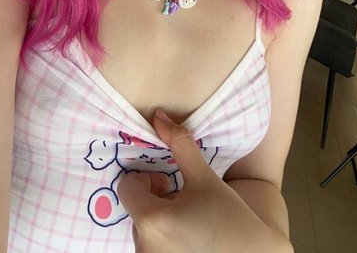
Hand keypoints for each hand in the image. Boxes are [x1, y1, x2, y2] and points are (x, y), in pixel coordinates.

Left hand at [117, 109, 248, 252]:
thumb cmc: (230, 218)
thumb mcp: (204, 177)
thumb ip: (179, 143)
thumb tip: (158, 117)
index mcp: (151, 221)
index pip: (126, 188)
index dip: (147, 180)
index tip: (168, 182)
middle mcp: (144, 248)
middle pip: (136, 210)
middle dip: (156, 200)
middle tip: (184, 201)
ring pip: (144, 231)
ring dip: (161, 221)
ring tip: (190, 221)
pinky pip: (152, 248)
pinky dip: (165, 240)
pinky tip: (189, 240)